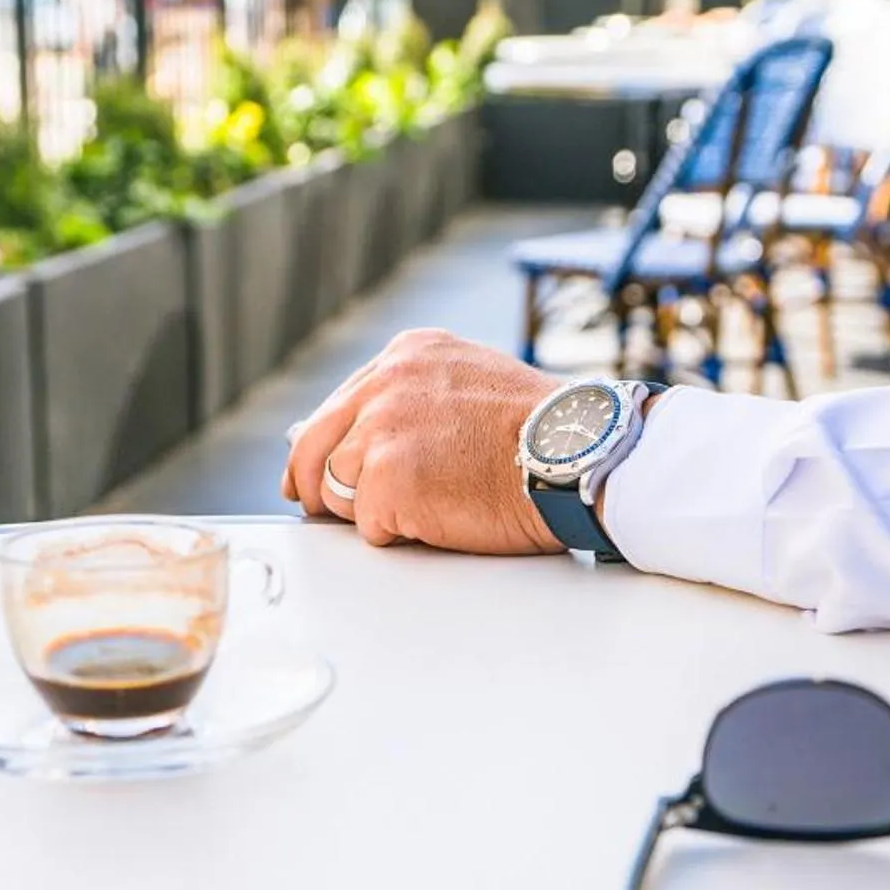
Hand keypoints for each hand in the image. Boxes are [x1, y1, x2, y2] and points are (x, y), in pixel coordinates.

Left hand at [282, 329, 565, 554]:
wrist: (577, 453)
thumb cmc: (543, 432)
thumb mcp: (469, 386)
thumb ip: (411, 400)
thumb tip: (355, 434)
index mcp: (407, 355)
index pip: (338, 406)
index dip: (326, 447)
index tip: (319, 471)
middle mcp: (386, 383)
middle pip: (312, 446)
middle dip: (313, 484)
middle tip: (320, 510)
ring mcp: (382, 429)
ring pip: (335, 487)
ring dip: (370, 509)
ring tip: (425, 506)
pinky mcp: (386, 477)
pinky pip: (366, 524)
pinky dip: (398, 534)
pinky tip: (440, 518)